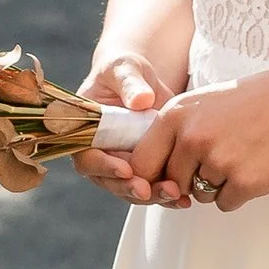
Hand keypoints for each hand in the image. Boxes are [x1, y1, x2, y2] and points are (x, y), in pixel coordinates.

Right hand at [75, 49, 174, 191]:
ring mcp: (121, 164)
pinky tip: (184, 200)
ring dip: (151, 196)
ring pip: (131, 189)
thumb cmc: (126, 72)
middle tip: (148, 190)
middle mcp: (99, 153)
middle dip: (129, 188)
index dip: (103, 166)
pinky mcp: (143, 168)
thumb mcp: (126, 69)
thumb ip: (130, 83)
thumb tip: (141, 100)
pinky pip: (152, 187)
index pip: (87, 157)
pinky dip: (167, 196)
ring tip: (174, 194)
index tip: (125, 169)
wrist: (144, 82)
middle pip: (108, 181)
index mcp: (85, 131)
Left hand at [98, 62, 268, 211]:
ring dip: (218, 185)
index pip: (141, 162)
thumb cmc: (261, 99)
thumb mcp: (207, 103)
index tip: (163, 180)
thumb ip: (178, 132)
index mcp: (176, 115)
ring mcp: (218, 161)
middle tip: (221, 159)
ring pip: (200, 195)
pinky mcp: (245, 182)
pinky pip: (226, 203)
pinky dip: (240, 192)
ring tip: (245, 154)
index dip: (150, 178)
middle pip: (171, 184)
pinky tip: (258, 164)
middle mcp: (191, 138)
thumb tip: (154, 173)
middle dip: (190, 182)